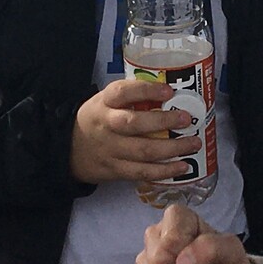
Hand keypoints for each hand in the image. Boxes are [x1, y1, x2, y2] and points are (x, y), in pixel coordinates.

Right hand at [71, 77, 200, 185]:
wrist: (70, 149)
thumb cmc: (99, 119)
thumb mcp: (106, 101)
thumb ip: (132, 97)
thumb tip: (173, 93)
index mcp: (104, 103)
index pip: (122, 92)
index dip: (146, 91)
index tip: (169, 91)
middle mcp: (106, 125)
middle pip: (134, 124)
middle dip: (163, 122)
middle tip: (187, 119)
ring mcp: (111, 150)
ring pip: (143, 151)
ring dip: (172, 149)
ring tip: (193, 144)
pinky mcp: (116, 170)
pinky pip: (142, 172)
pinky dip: (164, 171)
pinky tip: (182, 166)